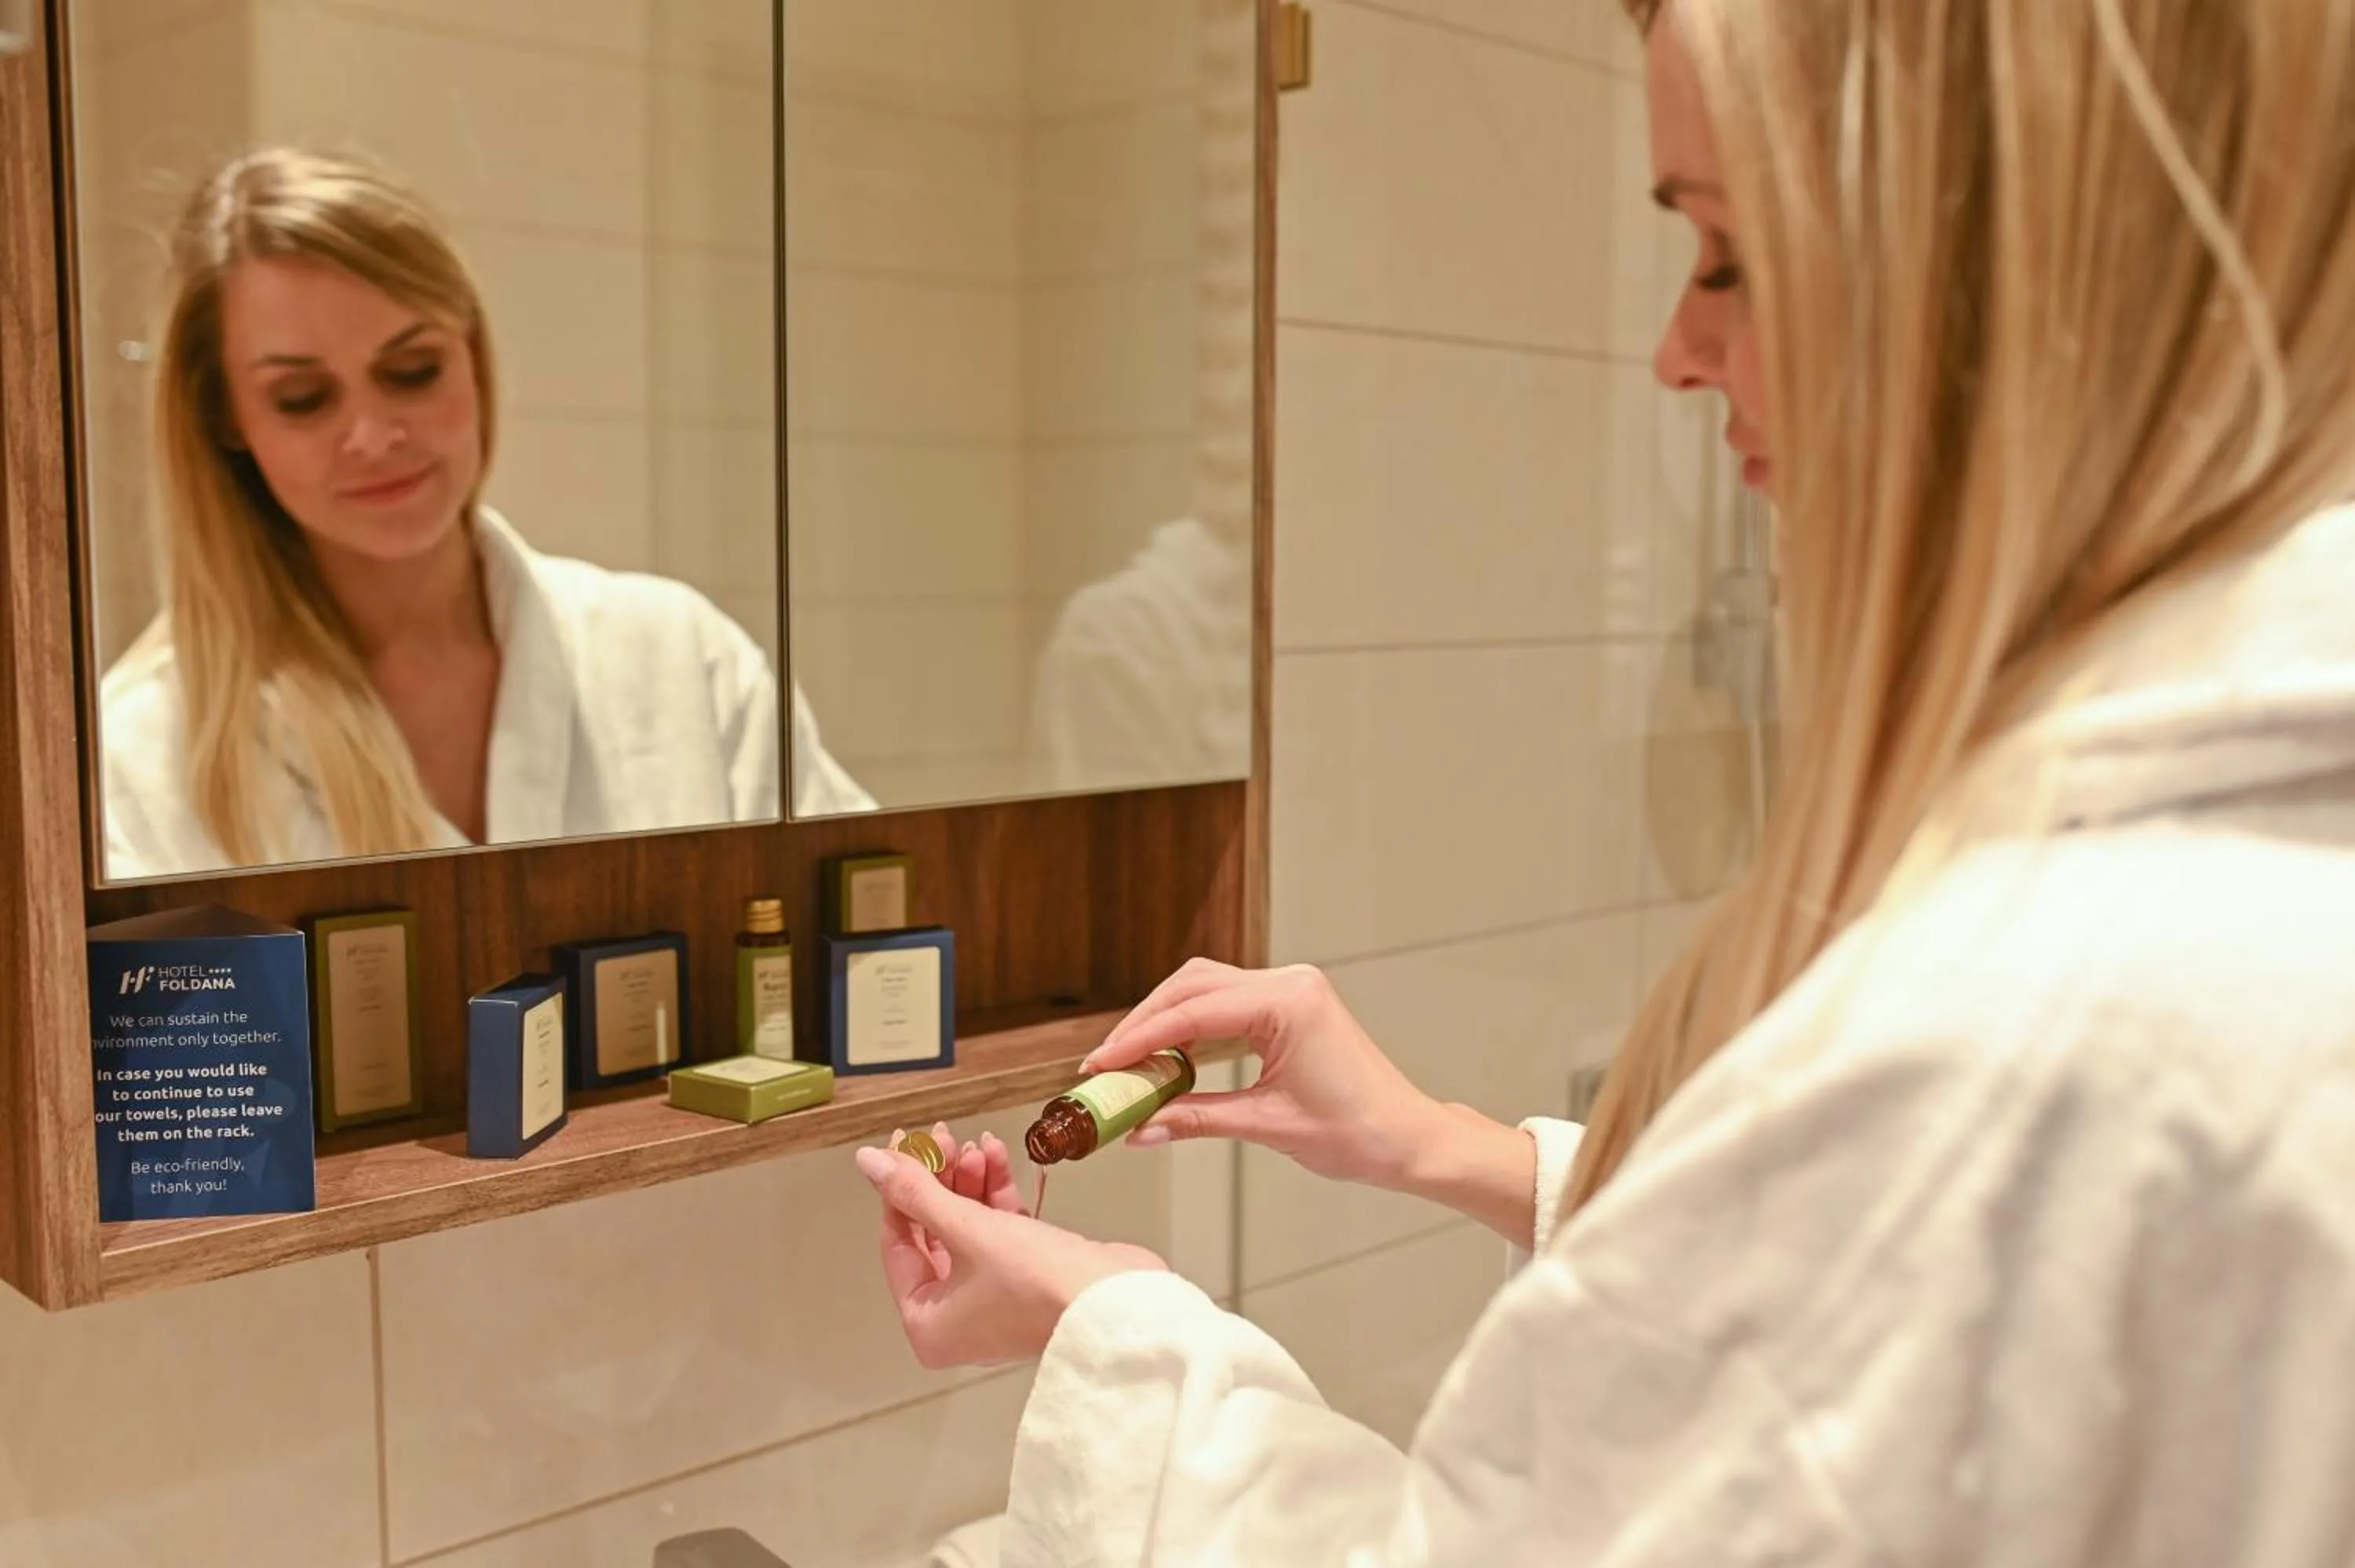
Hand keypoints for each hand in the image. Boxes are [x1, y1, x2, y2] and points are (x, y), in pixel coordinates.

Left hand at [857, 1132, 1166, 1369]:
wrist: (1116, 1302)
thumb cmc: (1040, 1285)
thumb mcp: (967, 1228)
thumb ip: (917, 1191)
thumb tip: (870, 1161)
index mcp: (928, 1324)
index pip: (897, 1243)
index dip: (899, 1187)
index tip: (903, 1143)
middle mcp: (956, 1318)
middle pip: (933, 1233)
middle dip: (940, 1180)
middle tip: (943, 1137)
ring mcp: (993, 1298)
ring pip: (968, 1227)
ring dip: (971, 1181)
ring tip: (977, 1144)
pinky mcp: (1027, 1277)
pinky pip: (999, 1230)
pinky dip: (997, 1194)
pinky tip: (997, 1156)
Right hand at [1086, 960, 1542, 1245]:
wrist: (1408, 1138)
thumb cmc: (1359, 1132)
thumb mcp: (1267, 1126)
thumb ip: (1196, 1119)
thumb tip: (1140, 1128)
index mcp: (1289, 1003)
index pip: (1193, 1013)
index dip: (1139, 1039)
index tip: (1102, 1065)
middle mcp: (1290, 983)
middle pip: (1192, 987)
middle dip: (1144, 1024)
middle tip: (1107, 1065)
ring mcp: (1292, 989)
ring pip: (1205, 988)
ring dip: (1165, 1021)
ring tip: (1131, 1062)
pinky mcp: (1291, 1004)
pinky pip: (1227, 1002)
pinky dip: (1192, 1024)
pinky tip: (1170, 1055)